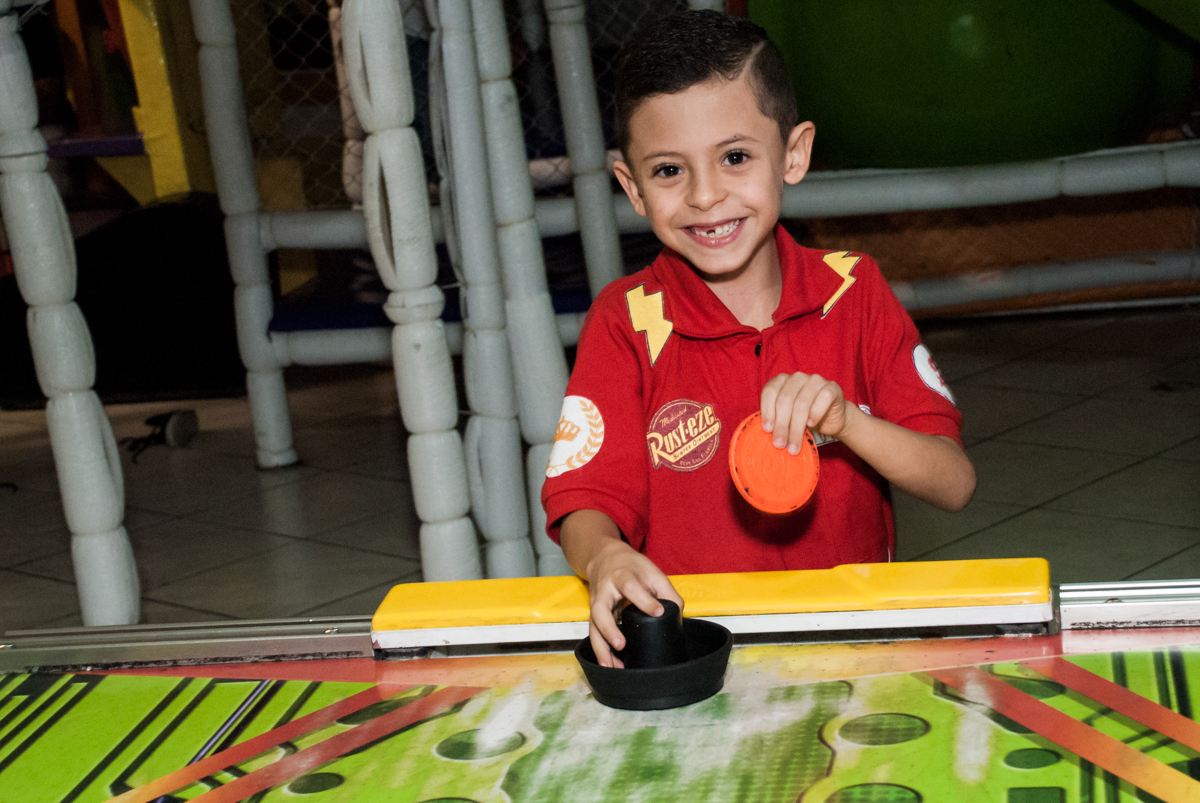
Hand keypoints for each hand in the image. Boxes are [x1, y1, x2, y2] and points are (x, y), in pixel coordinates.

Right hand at [584, 539, 683, 668]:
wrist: (605, 558)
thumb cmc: (630, 566)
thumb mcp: (651, 571)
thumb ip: (667, 591)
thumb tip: (678, 614)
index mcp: (621, 576)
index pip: (630, 587)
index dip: (644, 600)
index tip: (658, 612)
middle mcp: (604, 591)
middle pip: (600, 610)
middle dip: (609, 629)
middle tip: (621, 645)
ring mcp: (596, 604)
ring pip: (593, 627)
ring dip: (601, 648)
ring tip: (613, 666)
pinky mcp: (594, 615)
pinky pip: (594, 634)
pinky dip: (601, 651)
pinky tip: (610, 665)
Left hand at [760, 372, 851, 452]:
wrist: (832, 419)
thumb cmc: (804, 418)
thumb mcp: (786, 419)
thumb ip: (776, 421)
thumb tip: (767, 435)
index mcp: (781, 380)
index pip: (770, 392)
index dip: (767, 411)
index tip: (767, 430)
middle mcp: (797, 377)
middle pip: (785, 400)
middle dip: (781, 425)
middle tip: (780, 444)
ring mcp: (815, 380)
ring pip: (802, 403)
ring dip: (796, 428)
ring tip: (794, 446)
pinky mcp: (832, 387)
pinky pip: (822, 399)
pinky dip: (815, 414)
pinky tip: (811, 424)